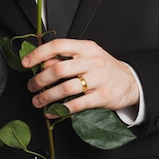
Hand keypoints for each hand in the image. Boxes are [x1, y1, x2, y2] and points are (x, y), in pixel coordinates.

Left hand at [22, 39, 139, 115]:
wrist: (131, 82)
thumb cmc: (104, 68)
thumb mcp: (88, 55)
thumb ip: (66, 57)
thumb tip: (40, 62)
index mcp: (86, 47)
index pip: (58, 46)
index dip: (39, 54)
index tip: (26, 63)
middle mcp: (92, 61)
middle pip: (58, 69)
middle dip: (40, 80)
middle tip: (32, 86)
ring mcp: (98, 79)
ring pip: (65, 88)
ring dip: (46, 97)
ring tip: (38, 101)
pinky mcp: (102, 97)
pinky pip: (76, 105)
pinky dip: (60, 110)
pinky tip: (51, 112)